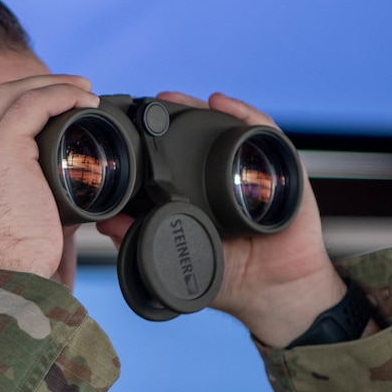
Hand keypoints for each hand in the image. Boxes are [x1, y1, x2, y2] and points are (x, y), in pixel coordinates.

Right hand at [0, 75, 97, 279]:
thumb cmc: (4, 267)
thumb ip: (1, 199)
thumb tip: (49, 187)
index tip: (25, 108)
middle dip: (24, 88)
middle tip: (61, 92)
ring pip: (8, 94)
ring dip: (48, 85)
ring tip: (80, 90)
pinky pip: (31, 103)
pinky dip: (60, 94)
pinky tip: (81, 98)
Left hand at [96, 91, 345, 346]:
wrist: (277, 294)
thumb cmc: (234, 279)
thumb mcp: (185, 256)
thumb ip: (145, 239)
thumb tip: (106, 222)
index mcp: (207, 194)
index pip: (185, 156)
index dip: (164, 138)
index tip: (137, 123)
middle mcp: (232, 178)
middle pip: (207, 134)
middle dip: (182, 112)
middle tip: (157, 100)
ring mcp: (259, 172)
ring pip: (233, 128)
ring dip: (206, 108)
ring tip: (180, 98)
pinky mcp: (285, 171)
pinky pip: (267, 134)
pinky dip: (245, 114)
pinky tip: (223, 103)